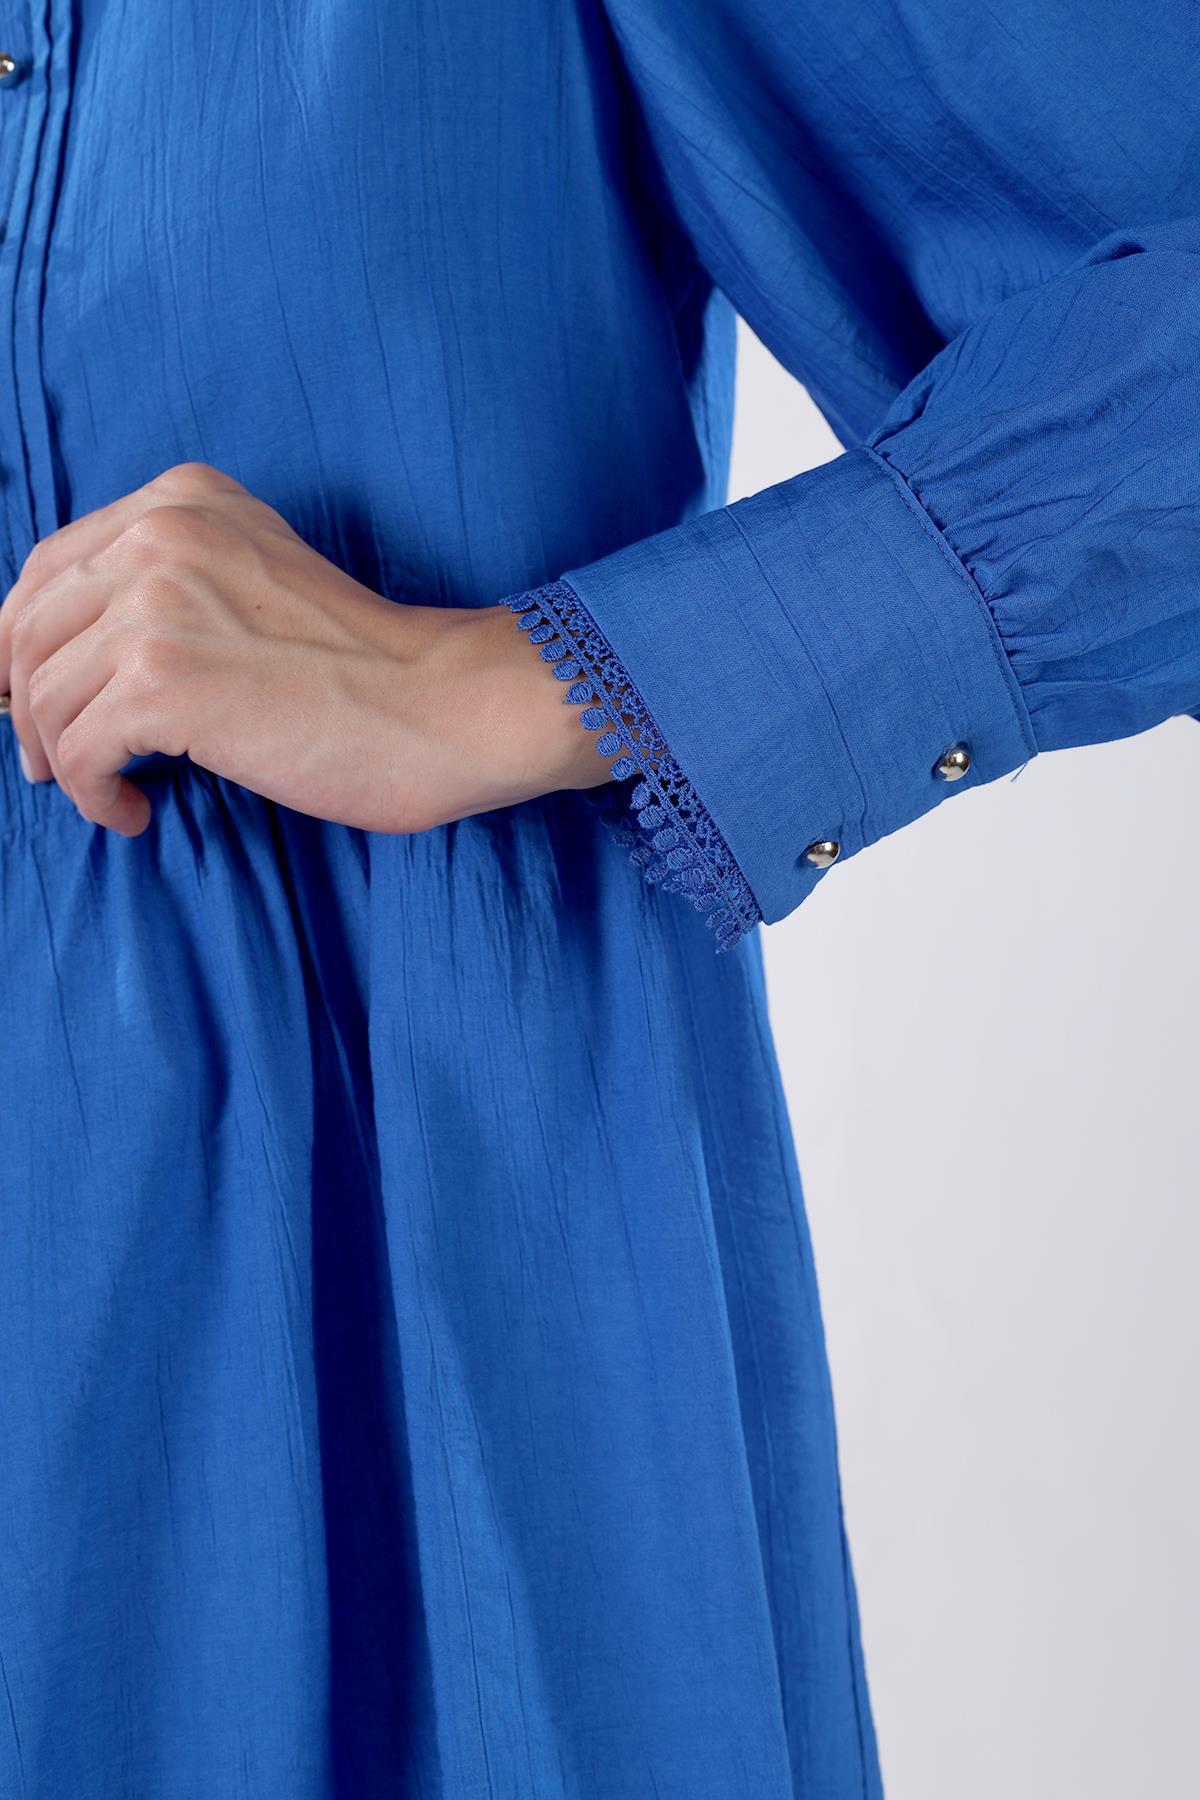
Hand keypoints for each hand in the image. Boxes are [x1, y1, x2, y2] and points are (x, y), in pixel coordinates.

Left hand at [0, 462, 609, 835]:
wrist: (443, 705)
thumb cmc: (366, 667)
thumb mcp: (259, 577)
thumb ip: (175, 582)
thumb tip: (71, 652)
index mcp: (181, 500)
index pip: (48, 568)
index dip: (27, 645)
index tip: (44, 700)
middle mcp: (159, 534)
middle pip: (29, 629)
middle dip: (28, 708)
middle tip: (51, 762)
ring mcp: (156, 605)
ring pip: (44, 697)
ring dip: (65, 761)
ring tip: (114, 792)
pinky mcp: (163, 682)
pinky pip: (79, 751)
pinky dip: (94, 795)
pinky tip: (136, 812)